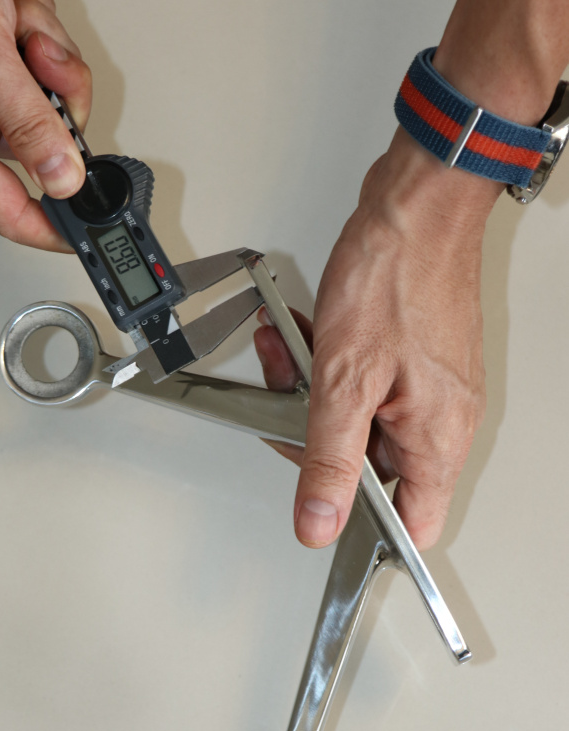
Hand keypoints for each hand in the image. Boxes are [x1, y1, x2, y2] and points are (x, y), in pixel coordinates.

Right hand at [0, 0, 91, 250]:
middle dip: (53, 93)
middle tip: (36, 59)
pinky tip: (10, 7)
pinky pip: (50, 63)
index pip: (9, 211)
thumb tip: (63, 178)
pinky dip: (40, 29)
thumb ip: (28, 122)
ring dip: (46, 51)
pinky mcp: (4, 64)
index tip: (89, 235)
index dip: (53, 227)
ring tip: (10, 20)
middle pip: (47, 146)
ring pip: (56, 98)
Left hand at [255, 128, 500, 550]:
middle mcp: (442, 420)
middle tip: (287, 398)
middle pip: (372, 470)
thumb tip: (318, 524)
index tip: (324, 510)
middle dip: (315, 435)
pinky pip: (363, 384)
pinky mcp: (412, 360)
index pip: (414, 523)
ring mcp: (429, 389)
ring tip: (289, 354)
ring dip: (313, 394)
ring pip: (359, 421)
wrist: (417, 203)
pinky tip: (304, 338)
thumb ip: (329, 460)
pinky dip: (329, 368)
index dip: (368, 528)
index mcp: (437, 439)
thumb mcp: (346, 381)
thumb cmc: (397, 275)